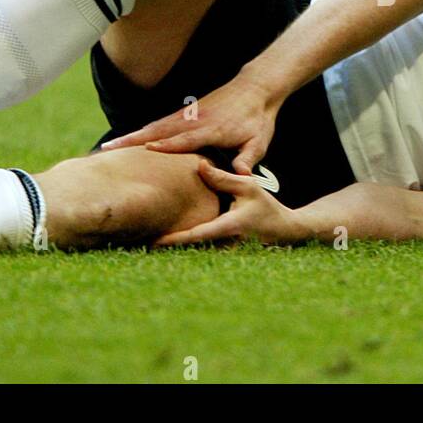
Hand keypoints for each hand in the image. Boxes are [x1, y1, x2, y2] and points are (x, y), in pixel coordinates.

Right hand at [99, 72, 281, 173]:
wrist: (256, 88)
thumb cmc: (258, 119)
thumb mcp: (259, 142)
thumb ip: (248, 159)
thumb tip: (241, 177)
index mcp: (212, 130)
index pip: (185, 139)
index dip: (166, 145)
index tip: (145, 150)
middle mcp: (194, 121)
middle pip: (158, 131)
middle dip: (133, 141)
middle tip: (107, 151)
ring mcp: (187, 115)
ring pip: (154, 127)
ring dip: (131, 136)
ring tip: (107, 148)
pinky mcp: (185, 113)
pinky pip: (159, 123)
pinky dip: (141, 131)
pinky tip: (127, 140)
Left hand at [154, 159, 309, 246]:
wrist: (285, 232)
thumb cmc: (266, 206)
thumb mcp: (248, 186)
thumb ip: (222, 178)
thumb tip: (198, 165)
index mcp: (228, 227)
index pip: (196, 235)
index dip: (174, 239)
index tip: (153, 241)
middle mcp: (224, 245)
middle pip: (190, 250)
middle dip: (167, 248)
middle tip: (137, 244)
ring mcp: (224, 254)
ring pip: (194, 254)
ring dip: (174, 251)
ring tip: (145, 246)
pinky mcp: (223, 256)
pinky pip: (202, 253)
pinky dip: (186, 250)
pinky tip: (167, 245)